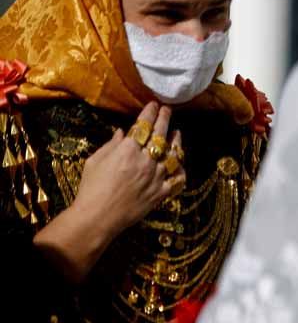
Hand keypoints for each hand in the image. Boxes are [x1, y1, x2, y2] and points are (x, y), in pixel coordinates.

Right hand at [33, 102, 186, 281]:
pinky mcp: (161, 193)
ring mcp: (156, 177)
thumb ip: (111, 145)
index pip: (143, 126)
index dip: (150, 113)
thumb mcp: (94, 161)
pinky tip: (180, 163)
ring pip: (173, 155)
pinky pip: (177, 179)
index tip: (154, 105)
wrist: (98, 217)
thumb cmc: (91, 188)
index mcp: (127, 150)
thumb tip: (122, 132)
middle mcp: (145, 161)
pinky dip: (180, 170)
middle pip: (160, 136)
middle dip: (165, 120)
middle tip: (167, 111)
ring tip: (177, 133)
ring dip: (176, 142)